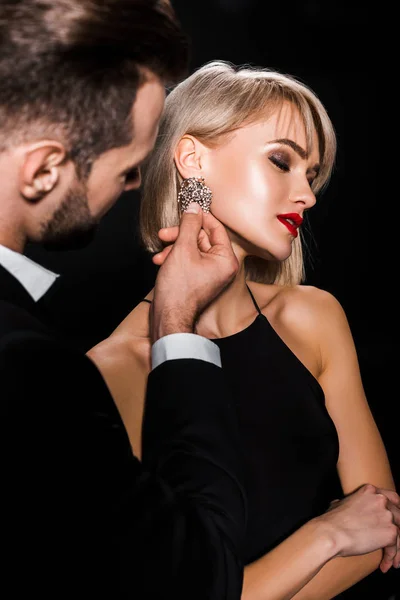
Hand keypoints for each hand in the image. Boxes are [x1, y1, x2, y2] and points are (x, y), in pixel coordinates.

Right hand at [150, 203, 237, 342]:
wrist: (168, 317)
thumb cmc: (179, 289)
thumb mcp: (183, 249)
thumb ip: (189, 225)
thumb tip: (194, 207)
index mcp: (226, 259)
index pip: (216, 228)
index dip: (200, 217)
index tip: (187, 209)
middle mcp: (221, 266)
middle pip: (201, 238)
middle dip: (180, 235)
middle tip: (165, 233)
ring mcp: (209, 274)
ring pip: (191, 249)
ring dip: (173, 247)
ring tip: (160, 253)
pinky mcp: (197, 279)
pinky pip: (187, 260)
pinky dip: (174, 258)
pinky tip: (160, 261)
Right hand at [315, 484, 398, 570]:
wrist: (331, 534)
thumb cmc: (330, 521)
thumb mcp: (338, 504)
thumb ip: (347, 503)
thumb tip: (340, 505)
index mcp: (370, 491)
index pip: (392, 498)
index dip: (396, 509)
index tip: (396, 520)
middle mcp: (381, 500)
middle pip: (399, 515)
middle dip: (398, 530)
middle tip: (395, 543)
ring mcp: (387, 515)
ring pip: (399, 532)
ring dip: (397, 548)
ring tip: (393, 561)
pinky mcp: (390, 532)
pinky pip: (395, 546)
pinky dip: (391, 557)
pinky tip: (384, 565)